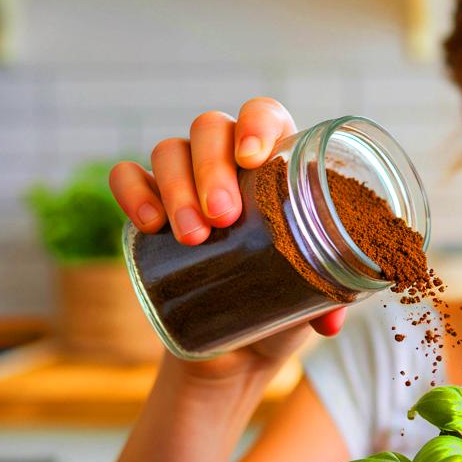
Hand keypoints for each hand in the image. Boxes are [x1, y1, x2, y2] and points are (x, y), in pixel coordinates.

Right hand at [108, 97, 345, 379]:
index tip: (253, 158)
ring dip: (177, 187)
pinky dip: (133, 190)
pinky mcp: (151, 206)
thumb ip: (330, 297)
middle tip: (223, 218)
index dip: (256, 124)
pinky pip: (128, 176)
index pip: (264, 115)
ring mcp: (187, 180)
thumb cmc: (290, 302)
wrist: (245, 346)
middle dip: (213, 169)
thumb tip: (332, 320)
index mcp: (279, 162)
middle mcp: (230, 160)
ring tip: (193, 237)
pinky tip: (148, 224)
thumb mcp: (316, 295)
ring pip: (170, 150)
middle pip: (211, 128)